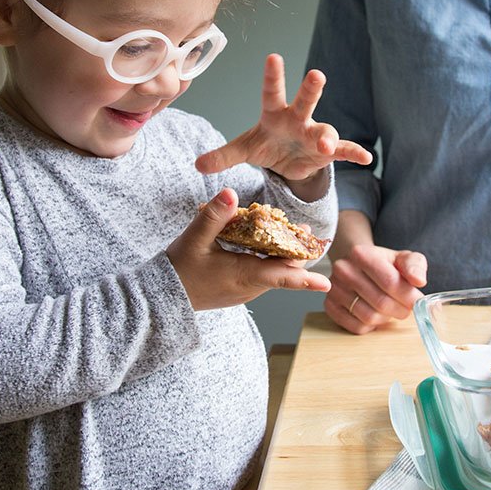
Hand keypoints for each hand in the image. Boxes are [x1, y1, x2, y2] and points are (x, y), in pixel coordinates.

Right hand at [165, 188, 330, 310]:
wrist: (163, 296)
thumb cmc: (179, 270)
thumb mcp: (194, 239)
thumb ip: (213, 216)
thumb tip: (230, 193)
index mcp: (243, 276)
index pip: (281, 277)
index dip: (305, 279)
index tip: (327, 282)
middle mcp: (249, 287)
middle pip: (282, 270)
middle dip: (297, 251)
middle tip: (306, 231)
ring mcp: (244, 290)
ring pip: (273, 271)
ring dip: (283, 253)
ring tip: (293, 232)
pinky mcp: (238, 287)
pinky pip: (261, 273)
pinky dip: (269, 258)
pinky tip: (267, 242)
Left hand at [195, 54, 371, 193]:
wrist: (288, 162)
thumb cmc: (267, 144)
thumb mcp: (244, 149)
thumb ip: (223, 155)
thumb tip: (197, 164)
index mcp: (274, 113)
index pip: (272, 91)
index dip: (273, 75)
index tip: (273, 56)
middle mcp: (297, 118)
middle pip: (305, 100)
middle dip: (310, 89)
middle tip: (316, 74)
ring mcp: (314, 133)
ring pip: (324, 130)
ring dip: (326, 137)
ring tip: (325, 145)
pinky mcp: (327, 152)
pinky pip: (344, 150)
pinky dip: (354, 153)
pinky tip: (367, 157)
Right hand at [325, 243, 426, 333]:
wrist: (360, 267)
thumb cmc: (384, 264)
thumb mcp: (403, 258)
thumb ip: (415, 266)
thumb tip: (418, 280)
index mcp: (361, 253)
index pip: (389, 282)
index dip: (408, 296)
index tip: (417, 300)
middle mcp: (343, 270)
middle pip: (380, 302)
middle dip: (400, 310)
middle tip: (406, 307)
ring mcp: (334, 289)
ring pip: (369, 317)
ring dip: (386, 318)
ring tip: (390, 309)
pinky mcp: (330, 306)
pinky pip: (357, 327)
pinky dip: (371, 326)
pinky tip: (375, 313)